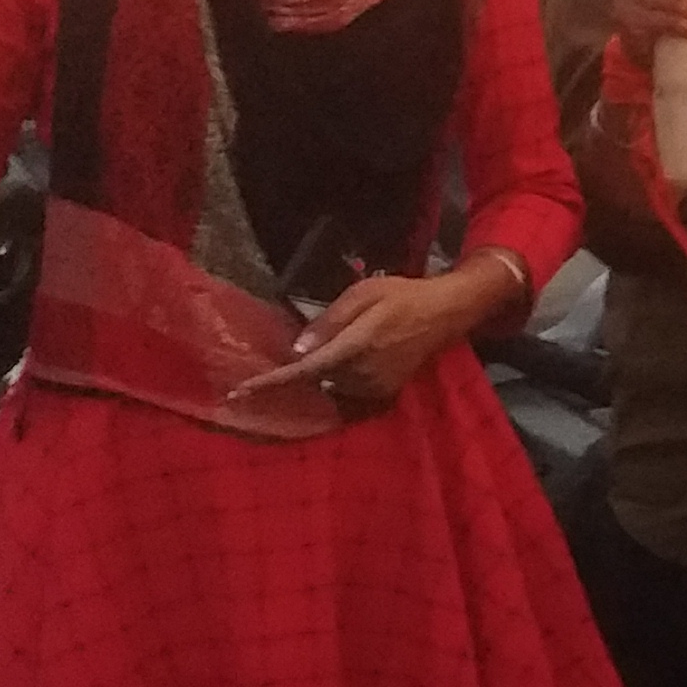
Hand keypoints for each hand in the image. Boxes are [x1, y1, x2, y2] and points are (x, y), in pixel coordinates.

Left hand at [234, 267, 502, 407]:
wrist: (446, 313)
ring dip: (323, 370)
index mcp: (355, 347)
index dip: (270, 381)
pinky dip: (339, 377)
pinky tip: (351, 356)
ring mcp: (375, 386)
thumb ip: (329, 321)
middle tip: (306, 345)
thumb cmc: (402, 295)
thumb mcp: (363, 294)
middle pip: (315, 378)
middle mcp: (363, 373)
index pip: (304, 370)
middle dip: (301, 367)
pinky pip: (348, 389)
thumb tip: (297, 350)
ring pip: (330, 384)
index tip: (240, 391)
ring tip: (339, 344)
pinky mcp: (384, 392)